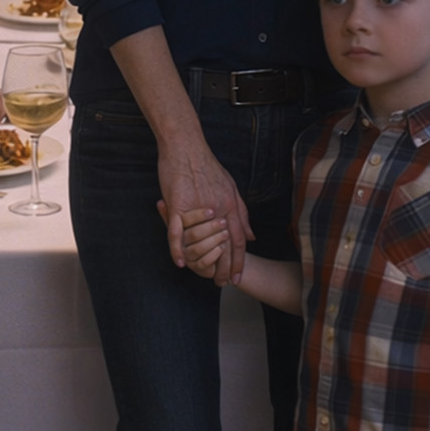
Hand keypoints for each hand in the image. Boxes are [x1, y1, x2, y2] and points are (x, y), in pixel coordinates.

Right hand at [158, 140, 253, 285]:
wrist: (186, 146)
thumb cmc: (206, 165)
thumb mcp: (230, 187)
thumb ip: (241, 212)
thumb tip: (251, 234)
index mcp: (230, 204)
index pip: (238, 238)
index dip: (238, 259)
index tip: (238, 275)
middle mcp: (218, 209)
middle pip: (223, 245)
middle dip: (225, 267)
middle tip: (223, 284)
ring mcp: (197, 208)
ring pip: (203, 241)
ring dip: (203, 261)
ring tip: (205, 277)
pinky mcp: (178, 205)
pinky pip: (178, 232)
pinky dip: (178, 248)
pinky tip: (180, 262)